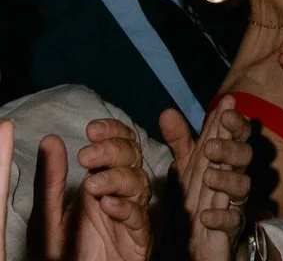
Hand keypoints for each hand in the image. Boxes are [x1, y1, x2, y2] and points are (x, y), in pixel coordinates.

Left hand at [21, 115, 153, 260]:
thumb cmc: (61, 255)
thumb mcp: (47, 217)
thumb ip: (50, 181)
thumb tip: (50, 139)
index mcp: (101, 182)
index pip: (119, 143)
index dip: (111, 131)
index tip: (91, 129)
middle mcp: (119, 193)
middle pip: (132, 157)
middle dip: (112, 150)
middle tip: (86, 154)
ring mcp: (130, 215)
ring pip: (139, 183)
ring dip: (117, 178)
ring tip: (92, 184)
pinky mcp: (138, 239)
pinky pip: (139, 218)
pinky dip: (125, 208)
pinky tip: (107, 205)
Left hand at [159, 101, 253, 260]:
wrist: (202, 243)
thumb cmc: (199, 196)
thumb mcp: (186, 168)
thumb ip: (179, 142)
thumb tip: (167, 111)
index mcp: (224, 159)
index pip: (236, 134)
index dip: (234, 120)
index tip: (226, 106)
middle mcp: (233, 176)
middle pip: (244, 155)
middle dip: (230, 147)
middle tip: (210, 146)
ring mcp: (234, 203)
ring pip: (243, 185)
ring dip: (227, 179)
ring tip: (208, 176)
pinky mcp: (231, 229)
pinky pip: (233, 221)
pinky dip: (221, 217)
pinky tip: (205, 216)